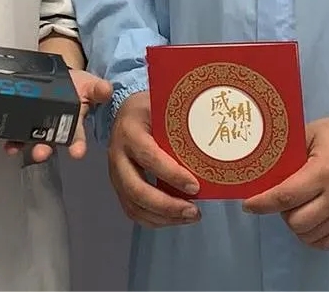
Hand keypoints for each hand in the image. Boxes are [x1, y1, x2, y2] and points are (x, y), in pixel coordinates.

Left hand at [5, 68, 111, 161]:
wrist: (60, 77)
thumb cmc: (77, 85)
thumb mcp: (90, 84)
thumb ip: (98, 89)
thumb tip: (107, 89)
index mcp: (74, 124)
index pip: (77, 137)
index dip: (77, 145)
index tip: (77, 152)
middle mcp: (56, 131)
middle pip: (50, 144)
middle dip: (45, 149)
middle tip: (42, 152)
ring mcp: (39, 129)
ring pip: (32, 142)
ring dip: (26, 147)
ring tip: (18, 149)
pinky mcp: (24, 124)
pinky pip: (17, 135)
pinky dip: (12, 141)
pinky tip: (8, 145)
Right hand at [106, 91, 200, 227]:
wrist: (124, 113)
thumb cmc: (149, 110)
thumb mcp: (162, 109)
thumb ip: (179, 125)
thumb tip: (212, 144)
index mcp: (129, 132)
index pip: (149, 157)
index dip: (172, 174)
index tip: (195, 186)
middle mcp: (117, 155)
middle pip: (137, 189)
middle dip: (167, 206)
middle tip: (194, 211)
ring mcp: (115, 174)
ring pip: (134, 205)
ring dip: (163, 217)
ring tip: (190, 216)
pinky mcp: (118, 186)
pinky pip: (133, 210)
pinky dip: (155, 220)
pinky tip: (175, 218)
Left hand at [242, 115, 328, 249]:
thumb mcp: (309, 133)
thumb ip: (287, 152)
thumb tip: (261, 169)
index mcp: (322, 173)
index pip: (286, 197)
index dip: (263, 203)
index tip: (248, 205)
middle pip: (296, 221)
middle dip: (281, 212)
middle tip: (282, 198)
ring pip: (309, 234)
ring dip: (296, 224)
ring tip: (297, 206)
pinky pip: (327, 243)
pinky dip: (312, 236)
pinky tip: (309, 221)